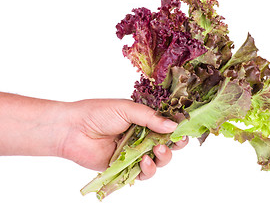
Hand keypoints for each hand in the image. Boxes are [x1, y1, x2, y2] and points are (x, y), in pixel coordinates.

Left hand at [59, 99, 187, 179]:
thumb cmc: (97, 113)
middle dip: (174, 145)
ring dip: (163, 157)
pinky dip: (148, 169)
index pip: (167, 125)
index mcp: (144, 120)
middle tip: (176, 142)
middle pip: (167, 144)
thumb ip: (150, 118)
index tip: (185, 129)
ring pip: (159, 160)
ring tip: (158, 150)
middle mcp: (142, 136)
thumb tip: (173, 126)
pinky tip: (145, 162)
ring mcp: (134, 152)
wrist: (72, 130)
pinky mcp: (125, 167)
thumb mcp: (127, 109)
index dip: (177, 128)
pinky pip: (143, 173)